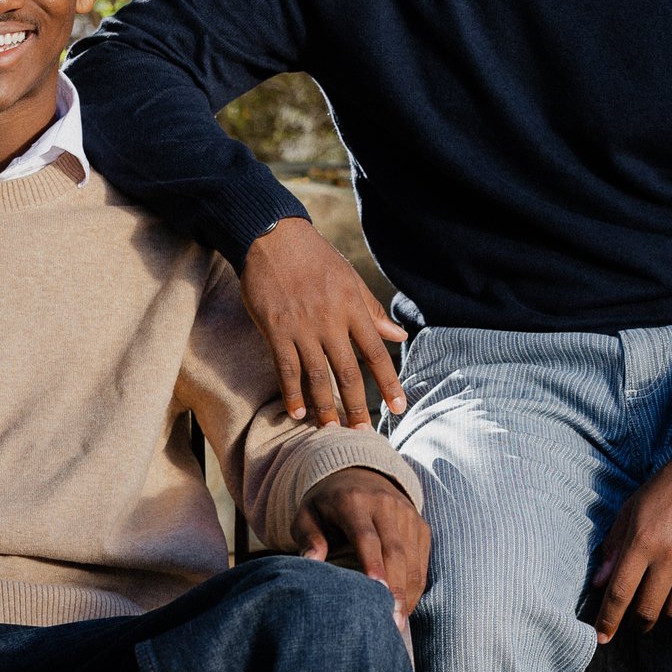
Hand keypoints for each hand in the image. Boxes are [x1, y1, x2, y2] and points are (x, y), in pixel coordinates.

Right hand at [243, 216, 408, 428]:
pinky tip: (297, 413)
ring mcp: (301, 327)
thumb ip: (373, 310)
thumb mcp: (349, 279)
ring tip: (331, 429)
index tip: (399, 407)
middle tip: (362, 433)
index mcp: (352, 308)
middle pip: (347, 372)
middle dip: (357, 407)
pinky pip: (285, 368)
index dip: (389, 383)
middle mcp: (330, 321)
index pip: (376, 353)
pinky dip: (292, 393)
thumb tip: (400, 335)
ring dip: (325, 407)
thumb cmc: (314, 258)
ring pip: (316, 376)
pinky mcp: (275, 329)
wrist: (272, 238)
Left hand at [293, 467, 430, 622]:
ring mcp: (407, 514)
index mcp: (354, 501)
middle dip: (395, 588)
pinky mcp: (420, 525)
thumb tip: (311, 563)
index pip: (366, 536)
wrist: (360, 474)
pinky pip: (421, 559)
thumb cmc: (327, 504)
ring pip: (412, 558)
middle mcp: (385, 505)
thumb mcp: (308, 513)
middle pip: (395, 551)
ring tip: (399, 623)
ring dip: (408, 592)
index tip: (377, 592)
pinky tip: (405, 607)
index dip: (373, 564)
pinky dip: (415, 585)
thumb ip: (308, 537)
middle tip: (391, 621)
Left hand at [587, 432, 671, 643]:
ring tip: (662, 598)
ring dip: (665, 613)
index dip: (607, 620)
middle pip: (647, 612)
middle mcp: (668, 557)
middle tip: (635, 618)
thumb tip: (598, 583)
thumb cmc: (667, 487)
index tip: (601, 637)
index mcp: (642, 541)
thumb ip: (614, 547)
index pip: (619, 594)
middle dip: (636, 622)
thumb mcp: (632, 510)